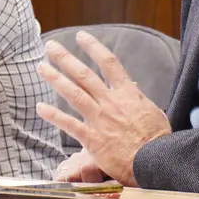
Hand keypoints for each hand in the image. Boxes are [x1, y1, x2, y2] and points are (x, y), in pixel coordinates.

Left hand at [36, 31, 170, 185]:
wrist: (154, 161)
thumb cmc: (157, 140)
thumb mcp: (154, 112)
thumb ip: (139, 98)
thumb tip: (132, 86)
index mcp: (127, 93)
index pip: (108, 63)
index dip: (93, 47)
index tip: (80, 37)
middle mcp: (110, 101)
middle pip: (84, 74)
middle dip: (65, 58)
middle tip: (50, 47)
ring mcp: (99, 119)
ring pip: (73, 93)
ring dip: (55, 78)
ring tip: (41, 67)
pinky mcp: (91, 139)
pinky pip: (68, 123)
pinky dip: (53, 115)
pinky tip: (40, 107)